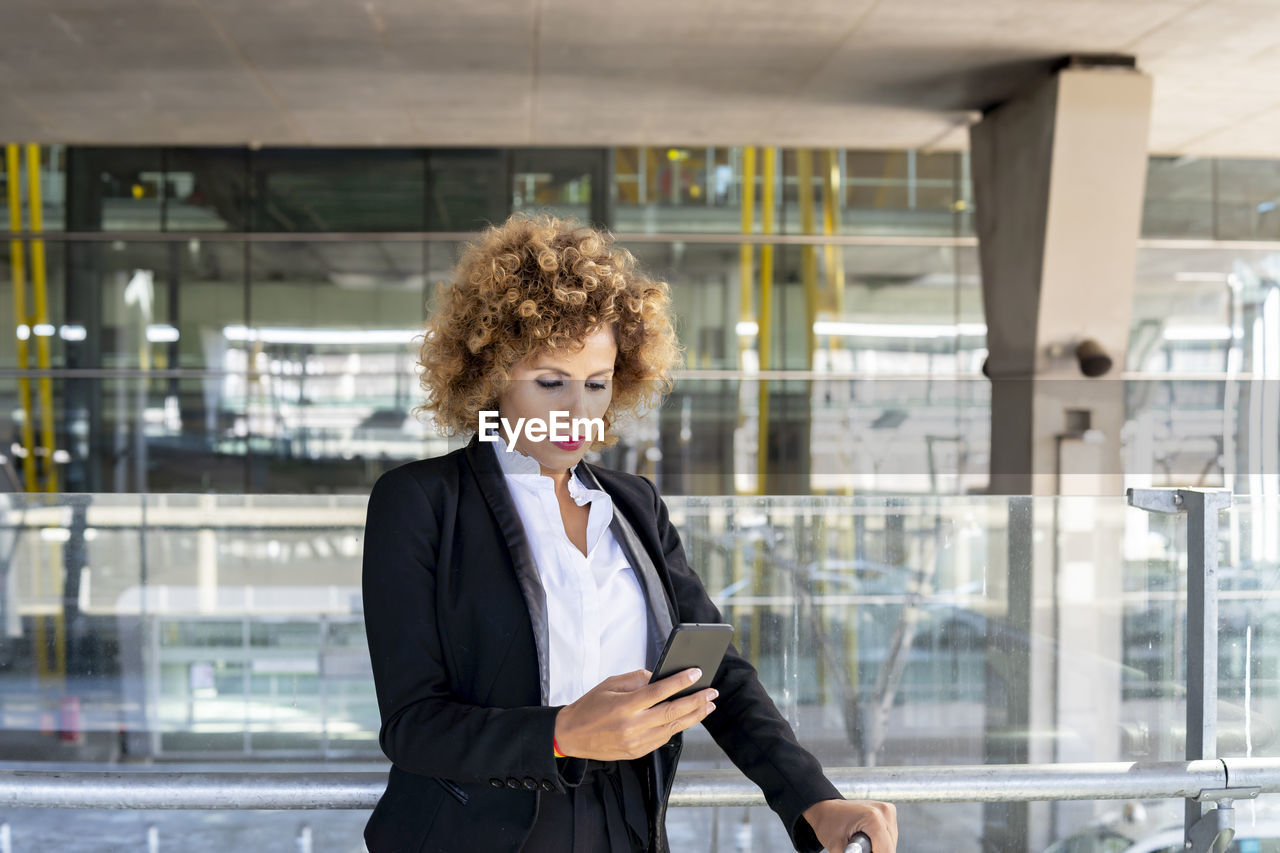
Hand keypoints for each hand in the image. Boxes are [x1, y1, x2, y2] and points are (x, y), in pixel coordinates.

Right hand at [553, 668, 716, 760]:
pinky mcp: (636, 753)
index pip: (658, 692)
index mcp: (624, 706)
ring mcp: (635, 742)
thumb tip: (662, 677)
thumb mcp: (610, 684)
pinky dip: (677, 727)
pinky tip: (687, 718)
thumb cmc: (590, 706)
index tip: (696, 673)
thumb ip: (637, 679)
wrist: (570, 736)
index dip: (680, 682)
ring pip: (672, 728)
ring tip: (708, 706)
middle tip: (712, 693)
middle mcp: (631, 726)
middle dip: (696, 701)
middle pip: (672, 713)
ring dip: (693, 716)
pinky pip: (663, 739)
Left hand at [802, 798, 897, 852]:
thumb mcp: (838, 848)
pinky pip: (890, 835)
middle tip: (858, 848)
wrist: (826, 808)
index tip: (861, 852)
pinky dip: (881, 840)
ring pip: (892, 842)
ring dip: (880, 847)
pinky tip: (868, 837)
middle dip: (876, 852)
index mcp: (873, 819)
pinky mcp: (888, 811)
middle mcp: (884, 811)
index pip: (886, 851)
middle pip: (890, 847)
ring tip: (862, 841)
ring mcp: (887, 810)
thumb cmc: (828, 825)